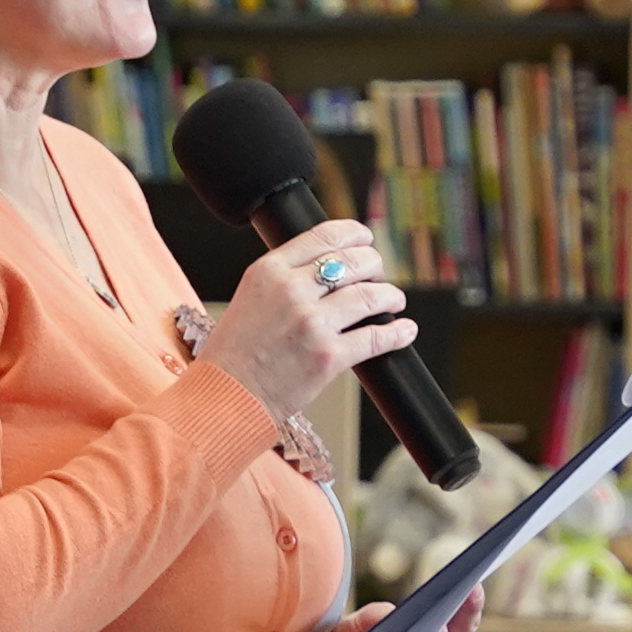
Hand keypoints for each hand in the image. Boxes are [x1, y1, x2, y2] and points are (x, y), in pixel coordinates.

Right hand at [203, 222, 423, 425]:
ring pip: (370, 296)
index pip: (324, 236)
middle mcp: (292, 291)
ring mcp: (312, 324)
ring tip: (393, 300)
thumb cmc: (236, 352)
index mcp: (270, 271)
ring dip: (390, 296)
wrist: (226, 397)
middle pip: (354, 262)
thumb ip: (285, 278)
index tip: (365, 240)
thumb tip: (329, 267)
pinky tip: (404, 330)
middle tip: (377, 276)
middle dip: (375, 266)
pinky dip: (398, 333)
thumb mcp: (250, 297)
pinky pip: (376, 337)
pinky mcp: (328, 356)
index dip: (355, 235)